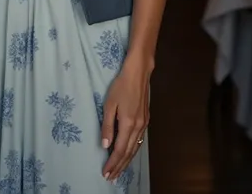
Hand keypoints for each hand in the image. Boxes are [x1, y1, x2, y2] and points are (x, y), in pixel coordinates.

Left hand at [101, 55, 151, 182]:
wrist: (138, 74)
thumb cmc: (121, 86)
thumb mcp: (109, 104)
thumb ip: (107, 126)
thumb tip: (105, 145)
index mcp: (128, 124)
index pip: (119, 150)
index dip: (113, 163)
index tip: (106, 173)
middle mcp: (138, 127)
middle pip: (128, 152)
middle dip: (119, 166)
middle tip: (111, 178)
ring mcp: (144, 124)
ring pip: (135, 148)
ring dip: (127, 161)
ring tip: (119, 171)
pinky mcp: (146, 119)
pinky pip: (139, 141)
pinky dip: (133, 151)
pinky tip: (129, 154)